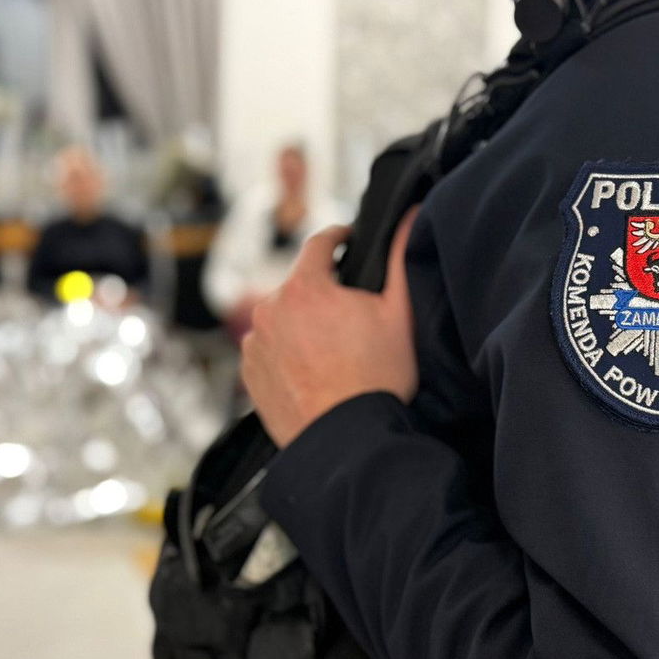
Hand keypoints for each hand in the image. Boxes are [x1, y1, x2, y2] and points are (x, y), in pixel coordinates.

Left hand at [241, 207, 419, 446]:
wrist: (346, 442)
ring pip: (283, 318)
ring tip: (333, 351)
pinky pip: (269, 350)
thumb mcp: (399, 315)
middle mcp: (270, 309)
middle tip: (352, 316)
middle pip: (300, 285)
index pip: (318, 244)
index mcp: (305, 287)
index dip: (338, 238)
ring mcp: (255, 344)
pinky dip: (287, 353)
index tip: (348, 242)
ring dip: (302, 324)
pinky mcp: (249, 374)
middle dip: (323, 292)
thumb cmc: (376, 379)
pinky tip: (314, 371)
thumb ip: (400, 258)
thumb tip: (409, 216)